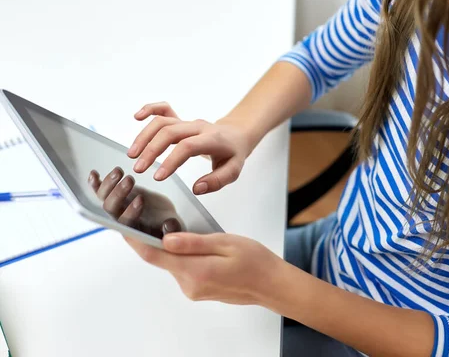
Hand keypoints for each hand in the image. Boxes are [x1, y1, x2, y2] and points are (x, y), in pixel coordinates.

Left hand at [88, 167, 182, 237]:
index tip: (141, 200)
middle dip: (118, 194)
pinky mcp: (115, 198)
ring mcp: (116, 208)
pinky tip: (94, 175)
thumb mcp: (175, 229)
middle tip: (130, 180)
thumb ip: (172, 228)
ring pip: (104, 198)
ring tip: (119, 171)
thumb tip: (169, 224)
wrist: (161, 220)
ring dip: (108, 184)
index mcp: (134, 230)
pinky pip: (100, 192)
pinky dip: (95, 184)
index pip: (127, 224)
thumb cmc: (166, 225)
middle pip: (111, 209)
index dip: (130, 212)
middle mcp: (121, 219)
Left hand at [125, 232, 286, 305]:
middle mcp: (189, 284)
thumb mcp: (226, 243)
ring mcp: (194, 289)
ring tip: (175, 225)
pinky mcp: (199, 289)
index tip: (120, 224)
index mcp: (195, 271)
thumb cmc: (255, 261)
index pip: (153, 255)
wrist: (272, 285)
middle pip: (160, 259)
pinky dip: (182, 255)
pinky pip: (183, 269)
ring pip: (173, 263)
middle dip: (151, 238)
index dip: (133, 239)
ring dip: (170, 247)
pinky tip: (192, 243)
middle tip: (147, 214)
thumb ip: (194, 242)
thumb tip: (165, 239)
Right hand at [127, 102, 252, 194]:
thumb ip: (216, 181)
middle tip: (139, 169)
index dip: (171, 160)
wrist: (236, 134)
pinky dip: (150, 110)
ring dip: (145, 136)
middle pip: (170, 132)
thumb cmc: (233, 153)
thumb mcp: (233, 171)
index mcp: (212, 139)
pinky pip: (164, 109)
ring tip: (133, 155)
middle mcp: (198, 127)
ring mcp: (188, 122)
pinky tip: (137, 117)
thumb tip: (196, 189)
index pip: (188, 146)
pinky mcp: (181, 120)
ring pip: (162, 122)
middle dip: (151, 150)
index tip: (158, 177)